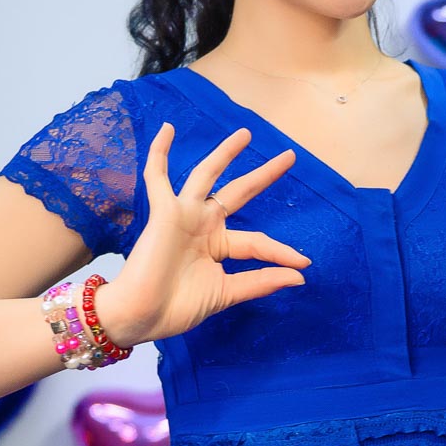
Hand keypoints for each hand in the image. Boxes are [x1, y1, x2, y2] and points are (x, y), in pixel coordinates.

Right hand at [96, 124, 310, 346]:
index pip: (258, 240)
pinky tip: (168, 130)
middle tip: (290, 156)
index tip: (305, 263)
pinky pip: (158, 177)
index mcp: (218, 245)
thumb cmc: (176, 308)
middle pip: (239, 192)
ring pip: (207, 175)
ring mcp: (184, 215)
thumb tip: (300, 275)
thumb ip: (260, 282)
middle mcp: (203, 225)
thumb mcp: (226, 292)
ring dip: (225, 153)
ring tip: (245, 133)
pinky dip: (159, 153)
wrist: (140, 316)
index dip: (281, 252)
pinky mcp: (163, 212)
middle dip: (264, 175)